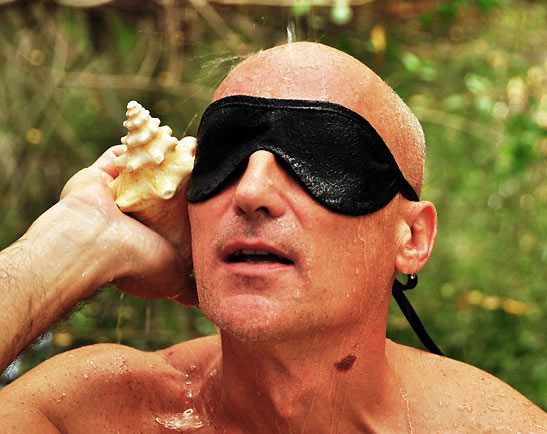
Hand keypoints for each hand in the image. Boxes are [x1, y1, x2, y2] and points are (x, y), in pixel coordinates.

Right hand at [60, 145, 197, 304]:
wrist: (94, 243)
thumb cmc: (136, 262)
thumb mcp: (173, 280)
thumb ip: (188, 288)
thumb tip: (204, 302)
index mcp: (142, 238)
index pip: (170, 218)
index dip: (187, 206)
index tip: (208, 192)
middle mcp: (127, 217)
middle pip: (157, 192)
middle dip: (175, 178)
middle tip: (199, 163)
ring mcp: (110, 196)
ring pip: (139, 172)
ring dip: (156, 159)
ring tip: (181, 145)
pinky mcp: (96, 177)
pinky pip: (116, 156)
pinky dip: (132, 146)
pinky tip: (155, 136)